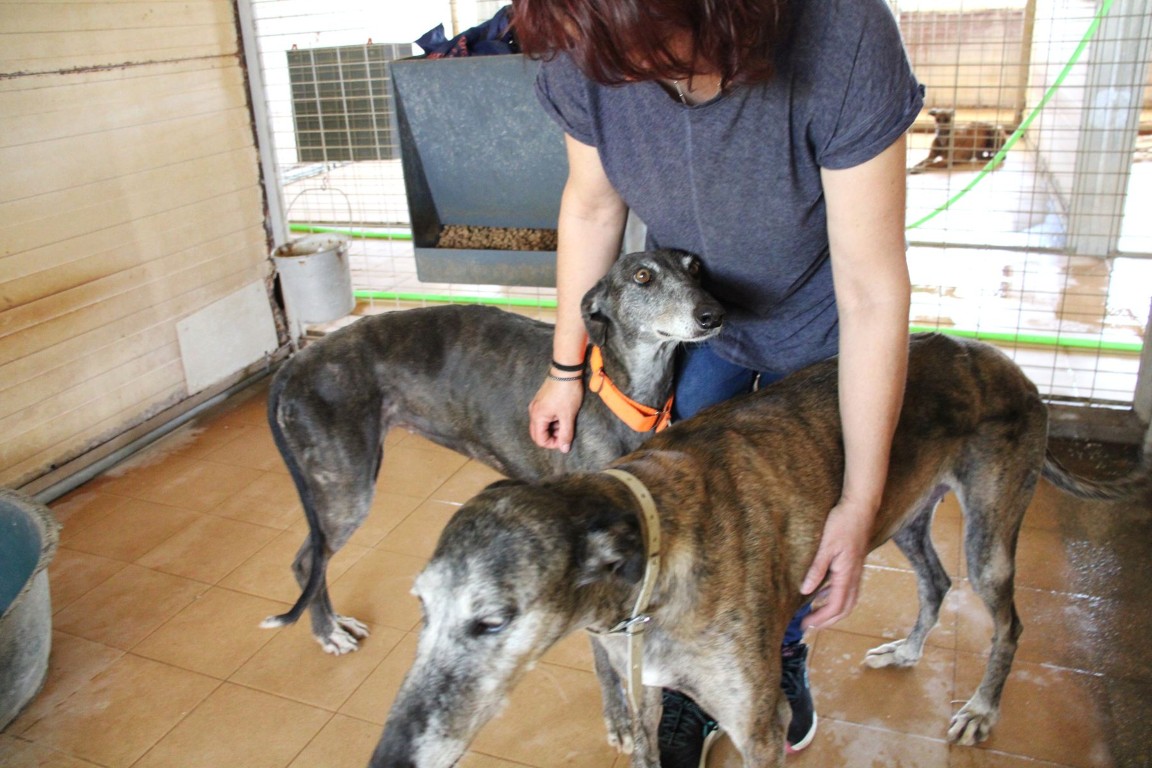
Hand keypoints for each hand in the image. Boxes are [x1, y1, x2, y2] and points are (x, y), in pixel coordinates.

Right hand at [529, 376, 584, 451]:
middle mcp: (533, 412)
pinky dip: (551, 420)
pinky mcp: (541, 401)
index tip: (564, 440)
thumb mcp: (568, 415)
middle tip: (564, 433)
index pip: (540, 440)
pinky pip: (543, 417)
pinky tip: (562, 415)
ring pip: (541, 425)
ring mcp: (536, 405)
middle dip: (551, 437)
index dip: (552, 444)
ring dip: (552, 429)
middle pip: (537, 434)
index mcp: (538, 416)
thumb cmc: (567, 392)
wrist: (566, 371)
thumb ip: (565, 434)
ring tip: (565, 422)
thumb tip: (564, 449)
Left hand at [799, 499, 873, 630]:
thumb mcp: (826, 546)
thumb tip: (806, 591)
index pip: (835, 606)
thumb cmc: (843, 522)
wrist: (860, 507)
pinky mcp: (854, 564)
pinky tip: (823, 593)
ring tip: (815, 615)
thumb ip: (817, 569)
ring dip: (833, 611)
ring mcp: (856, 570)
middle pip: (845, 608)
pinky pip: (847, 588)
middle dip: (828, 621)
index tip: (806, 625)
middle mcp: (855, 576)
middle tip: (809, 626)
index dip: (821, 619)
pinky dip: (835, 596)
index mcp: (847, 574)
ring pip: (848, 600)